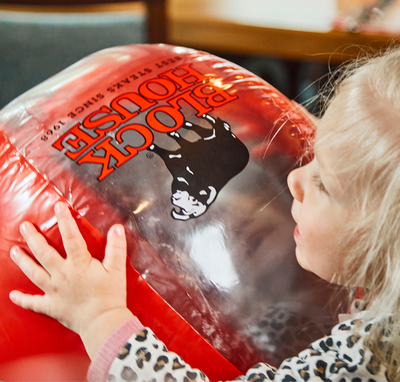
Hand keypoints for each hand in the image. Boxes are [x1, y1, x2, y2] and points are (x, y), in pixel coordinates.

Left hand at [9, 202, 132, 357]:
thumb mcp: (117, 269)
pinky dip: (23, 299)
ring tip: (14, 251)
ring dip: (23, 261)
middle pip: (44, 253)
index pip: (70, 236)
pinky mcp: (52, 306)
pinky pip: (34, 303)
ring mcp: (54, 290)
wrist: (103, 323)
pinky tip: (13, 295)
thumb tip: (117, 228)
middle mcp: (62, 274)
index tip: (58, 206)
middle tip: (24, 226)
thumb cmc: (110, 296)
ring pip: (34, 272)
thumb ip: (116, 247)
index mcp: (79, 263)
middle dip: (33, 238)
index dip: (64, 220)